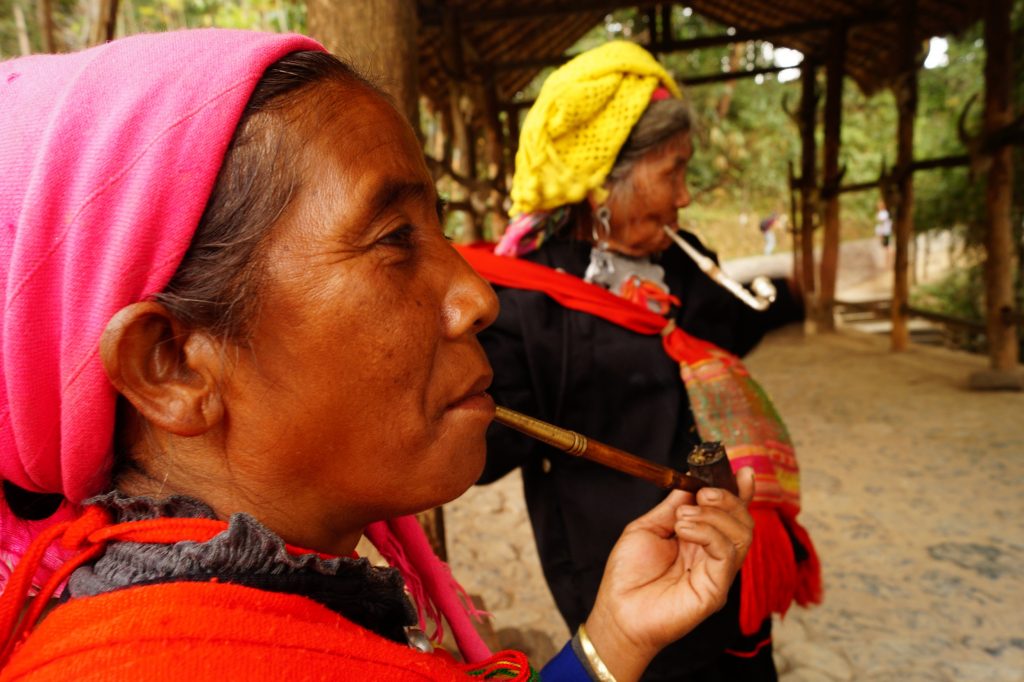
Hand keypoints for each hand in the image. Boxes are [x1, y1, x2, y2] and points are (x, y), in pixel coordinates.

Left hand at [583, 468, 754, 681]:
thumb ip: (672, 505)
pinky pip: (727, 554)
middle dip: (728, 499)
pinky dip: (708, 533)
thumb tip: (691, 481)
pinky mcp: (716, 590)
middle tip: (703, 494)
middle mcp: (713, 556)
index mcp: (700, 539)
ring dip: (714, 516)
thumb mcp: (648, 527)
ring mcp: (717, 573)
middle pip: (743, 522)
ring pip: (741, 535)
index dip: (740, 492)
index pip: (730, 514)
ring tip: (683, 517)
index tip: (743, 472)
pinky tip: (684, 529)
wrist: (618, 611)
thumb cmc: (629, 574)